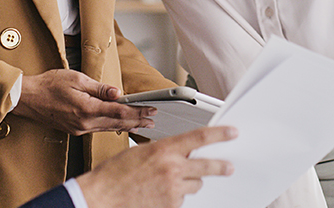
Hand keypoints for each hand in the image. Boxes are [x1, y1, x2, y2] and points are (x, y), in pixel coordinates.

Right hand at [11, 69, 156, 134]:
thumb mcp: (76, 78)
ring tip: (143, 124)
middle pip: (118, 123)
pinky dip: (114, 127)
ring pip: (110, 128)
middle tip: (153, 119)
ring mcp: (80, 129)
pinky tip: (121, 125)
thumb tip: (117, 92)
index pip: (119, 112)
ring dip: (128, 126)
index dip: (138, 111)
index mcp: (86, 109)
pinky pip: (100, 129)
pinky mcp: (76, 130)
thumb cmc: (48, 85)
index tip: (151, 109)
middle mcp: (84, 123)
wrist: (27, 98)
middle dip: (137, 121)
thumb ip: (98, 88)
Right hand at [75, 126, 236, 207]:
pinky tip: (159, 195)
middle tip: (229, 167)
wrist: (102, 197)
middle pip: (206, 165)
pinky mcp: (171, 206)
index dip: (220, 134)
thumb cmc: (114, 175)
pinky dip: (175, 197)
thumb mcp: (139, 153)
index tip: (232, 133)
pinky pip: (182, 200)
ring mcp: (173, 190)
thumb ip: (162, 152)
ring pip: (195, 185)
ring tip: (172, 183)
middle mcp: (172, 168)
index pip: (200, 138)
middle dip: (220, 166)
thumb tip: (177, 154)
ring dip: (189, 183)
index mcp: (164, 149)